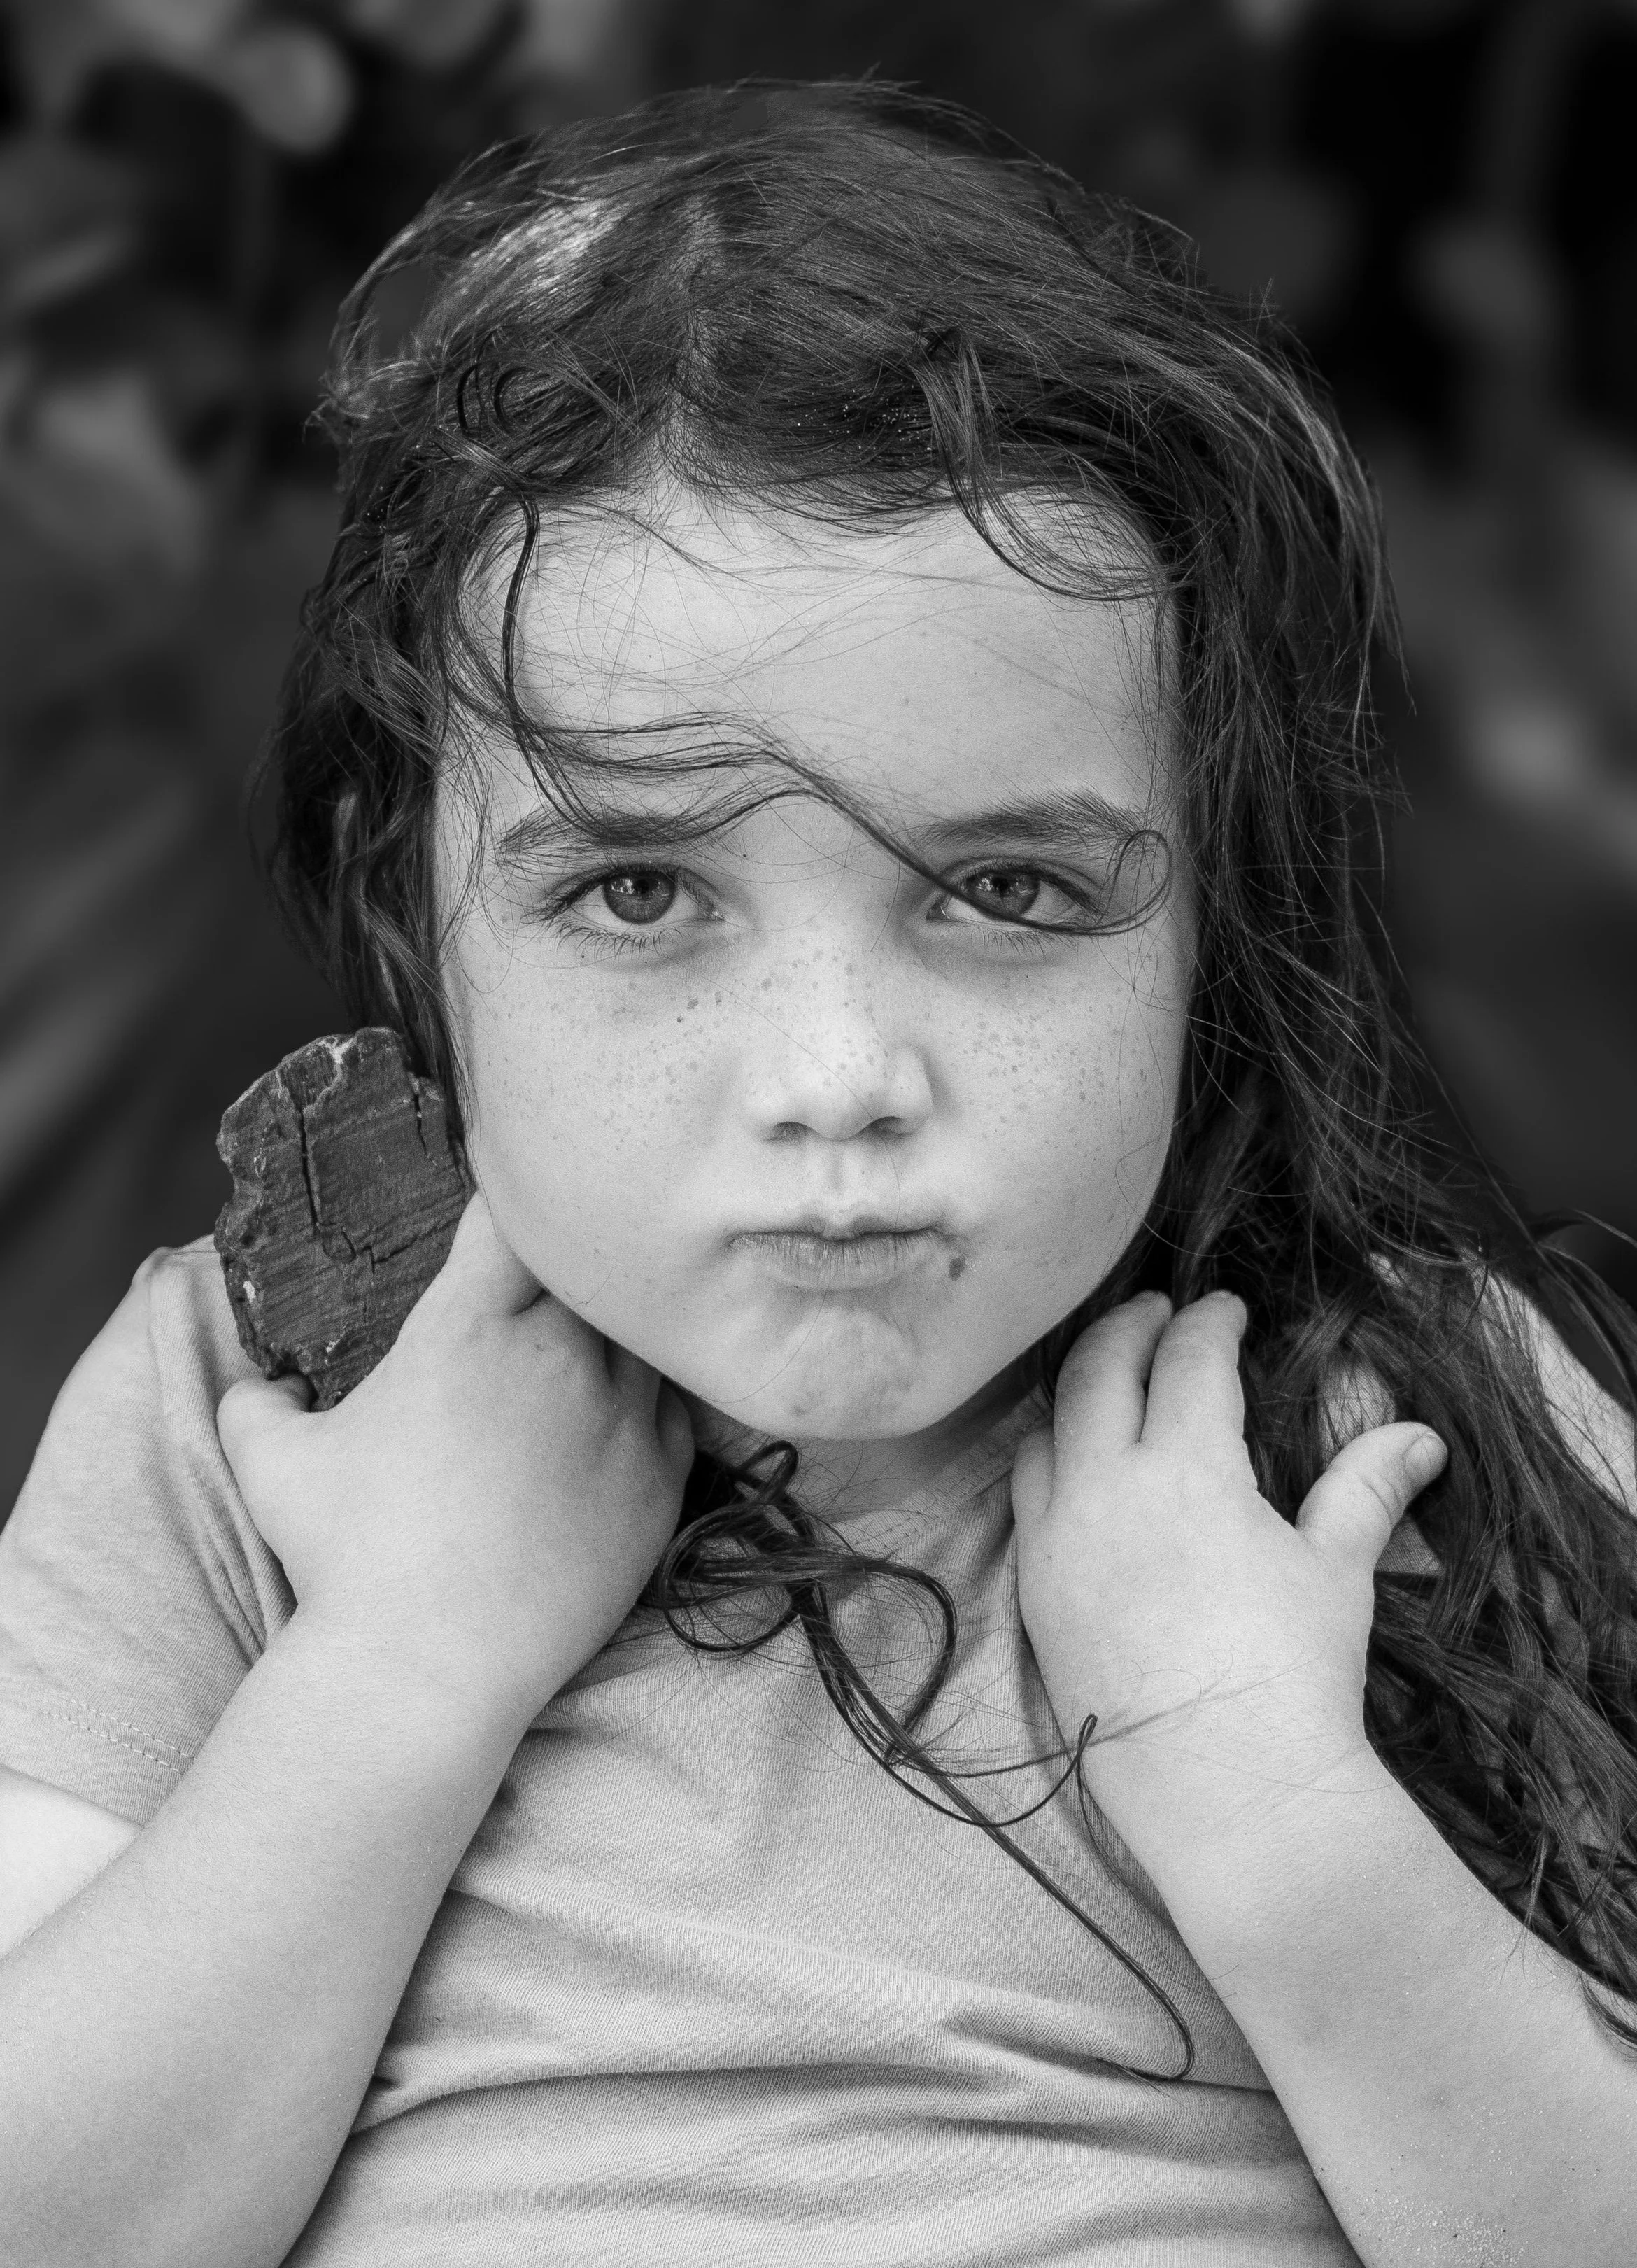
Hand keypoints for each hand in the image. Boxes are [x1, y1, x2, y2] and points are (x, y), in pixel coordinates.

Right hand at [218, 1194, 694, 1727]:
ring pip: (640, 1333)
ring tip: (587, 1350)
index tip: (503, 1213)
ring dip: (614, 1332)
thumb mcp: (272, 1464)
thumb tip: (254, 1388)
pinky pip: (676, 1407)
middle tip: (550, 1282)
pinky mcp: (661, 1479)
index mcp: (467, 1326)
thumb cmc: (344, 1559)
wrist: (428, 1670)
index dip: (509, 1203)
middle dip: (566, 1268)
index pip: (510, 1217)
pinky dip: (651, 1400)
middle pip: (588, 1268)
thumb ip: (257, 1403)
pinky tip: (621, 1416)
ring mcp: (621, 1416)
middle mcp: (558, 1354)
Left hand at [1010, 1290, 1444, 1886]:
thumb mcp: (1336, 1571)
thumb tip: (1420, 1436)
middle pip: (1099, 1372)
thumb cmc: (1294, 1675)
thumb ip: (1365, 1489)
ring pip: (1047, 1431)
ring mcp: (1056, 1542)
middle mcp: (1104, 1489)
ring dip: (1078, 1391)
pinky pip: (1024, 1499)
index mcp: (1185, 1468)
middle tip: (1157, 1312)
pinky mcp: (1032, 1594)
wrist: (1228, 1791)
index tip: (1225, 1308)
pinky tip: (1073, 1467)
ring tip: (1109, 1380)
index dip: (1209, 1323)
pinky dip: (1048, 1460)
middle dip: (1129, 1328)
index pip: (1189, 1361)